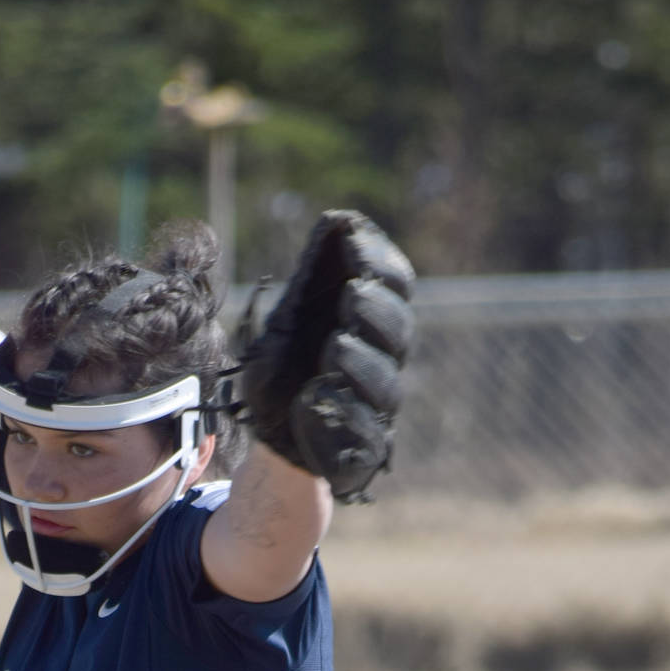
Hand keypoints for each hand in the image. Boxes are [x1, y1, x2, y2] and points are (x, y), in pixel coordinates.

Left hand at [237, 211, 414, 502]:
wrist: (269, 437)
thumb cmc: (281, 370)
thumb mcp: (286, 319)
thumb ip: (311, 282)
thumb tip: (337, 221)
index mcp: (371, 323)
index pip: (396, 284)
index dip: (379, 259)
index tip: (352, 240)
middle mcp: (383, 363)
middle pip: (400, 333)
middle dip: (378, 310)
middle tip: (352, 295)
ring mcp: (376, 409)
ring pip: (386, 385)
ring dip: (362, 362)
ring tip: (336, 347)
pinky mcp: (362, 449)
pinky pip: (363, 433)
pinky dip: (342, 412)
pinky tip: (318, 396)